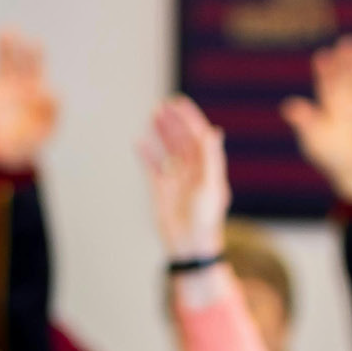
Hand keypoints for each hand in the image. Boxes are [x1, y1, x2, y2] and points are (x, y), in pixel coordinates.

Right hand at [0, 29, 58, 170]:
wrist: (11, 154)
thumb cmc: (33, 139)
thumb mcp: (49, 126)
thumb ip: (54, 108)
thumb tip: (49, 89)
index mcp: (33, 88)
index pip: (34, 66)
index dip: (35, 54)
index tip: (36, 45)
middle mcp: (16, 84)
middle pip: (15, 60)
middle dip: (14, 45)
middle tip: (12, 30)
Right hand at [138, 96, 230, 261]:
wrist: (189, 247)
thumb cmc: (205, 220)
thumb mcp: (211, 187)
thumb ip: (211, 158)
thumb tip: (213, 132)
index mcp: (208, 170)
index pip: (199, 138)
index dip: (190, 119)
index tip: (179, 103)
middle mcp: (193, 172)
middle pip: (183, 140)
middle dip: (174, 122)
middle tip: (164, 105)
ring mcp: (176, 180)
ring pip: (168, 150)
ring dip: (162, 133)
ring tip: (154, 115)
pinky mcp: (161, 190)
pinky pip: (152, 167)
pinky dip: (146, 154)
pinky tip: (139, 142)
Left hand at [281, 36, 351, 204]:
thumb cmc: (331, 154)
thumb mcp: (314, 140)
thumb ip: (305, 122)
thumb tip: (288, 107)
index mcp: (328, 103)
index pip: (326, 83)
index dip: (325, 70)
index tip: (323, 57)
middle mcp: (346, 98)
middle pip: (347, 76)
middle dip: (347, 61)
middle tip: (347, 43)